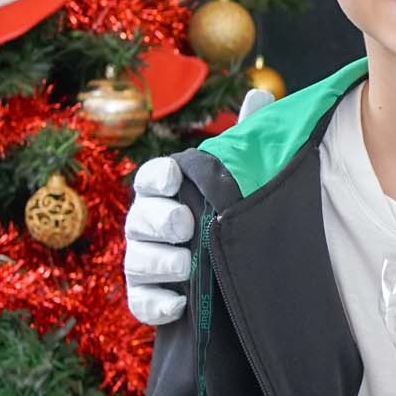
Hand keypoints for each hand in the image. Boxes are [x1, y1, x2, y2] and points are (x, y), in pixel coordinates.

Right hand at [123, 88, 274, 326]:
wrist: (235, 274)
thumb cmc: (232, 214)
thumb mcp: (242, 175)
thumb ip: (246, 136)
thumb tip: (259, 92)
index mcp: (167, 192)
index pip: (150, 177)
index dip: (158, 176)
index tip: (174, 177)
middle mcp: (149, 225)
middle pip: (139, 218)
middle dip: (158, 219)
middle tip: (184, 225)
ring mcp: (145, 262)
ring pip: (136, 260)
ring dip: (159, 261)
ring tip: (185, 265)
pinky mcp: (149, 298)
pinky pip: (141, 301)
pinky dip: (156, 302)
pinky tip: (179, 303)